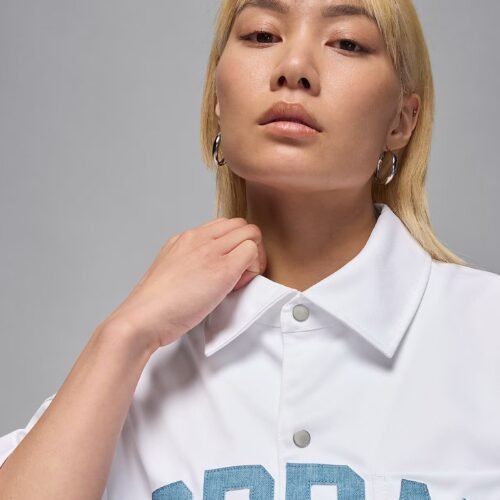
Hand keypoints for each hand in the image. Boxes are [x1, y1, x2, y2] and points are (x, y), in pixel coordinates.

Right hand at [102, 217, 266, 350]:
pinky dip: (254, 267)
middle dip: (248, 245)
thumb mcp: (171, 271)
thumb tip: (212, 269)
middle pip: (240, 224)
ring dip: (254, 254)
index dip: (232, 244)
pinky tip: (237, 286)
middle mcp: (198, 238)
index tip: (226, 267)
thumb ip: (192, 263)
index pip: (223, 226)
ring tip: (240, 279)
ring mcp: (210, 250)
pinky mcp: (222, 268)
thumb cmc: (156, 305)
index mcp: (185, 239)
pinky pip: (252, 250)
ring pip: (250, 232)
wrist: (143, 317)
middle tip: (241, 272)